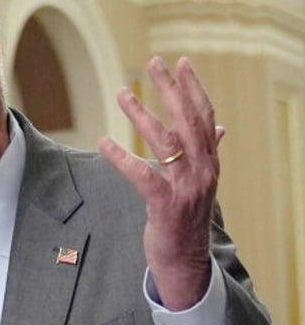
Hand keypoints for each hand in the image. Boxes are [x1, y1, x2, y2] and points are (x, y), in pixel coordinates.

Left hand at [98, 57, 223, 310]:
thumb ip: (207, 153)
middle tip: (154, 63)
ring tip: (121, 92)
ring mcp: (185, 188)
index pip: (205, 117)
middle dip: (170, 89)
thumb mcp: (200, 182)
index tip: (181, 63)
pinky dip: (122, 157)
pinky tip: (104, 142)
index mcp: (210, 162)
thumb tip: (220, 128)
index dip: (194, 88)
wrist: (186, 261)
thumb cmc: (187, 218)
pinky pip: (142, 175)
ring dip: (141, 114)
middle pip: (188, 121)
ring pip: (165, 143)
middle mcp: (203, 171)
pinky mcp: (165, 205)